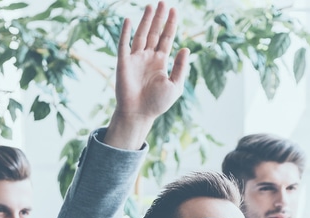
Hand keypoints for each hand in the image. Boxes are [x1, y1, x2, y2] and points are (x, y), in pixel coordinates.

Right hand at [105, 2, 189, 148]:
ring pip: (141, 35)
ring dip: (145, 20)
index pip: (167, 38)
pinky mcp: (124, 63)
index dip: (171, 24)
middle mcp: (148, 57)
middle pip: (155, 32)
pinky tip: (128, 20)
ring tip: (151, 6)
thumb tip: (185, 49)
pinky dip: (125, 32)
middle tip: (163, 2)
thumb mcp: (175, 86)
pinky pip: (124, 44)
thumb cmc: (157, 103)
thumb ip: (180, 68)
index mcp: (161, 61)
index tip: (175, 10)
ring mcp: (135, 59)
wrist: (138, 114)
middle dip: (159, 18)